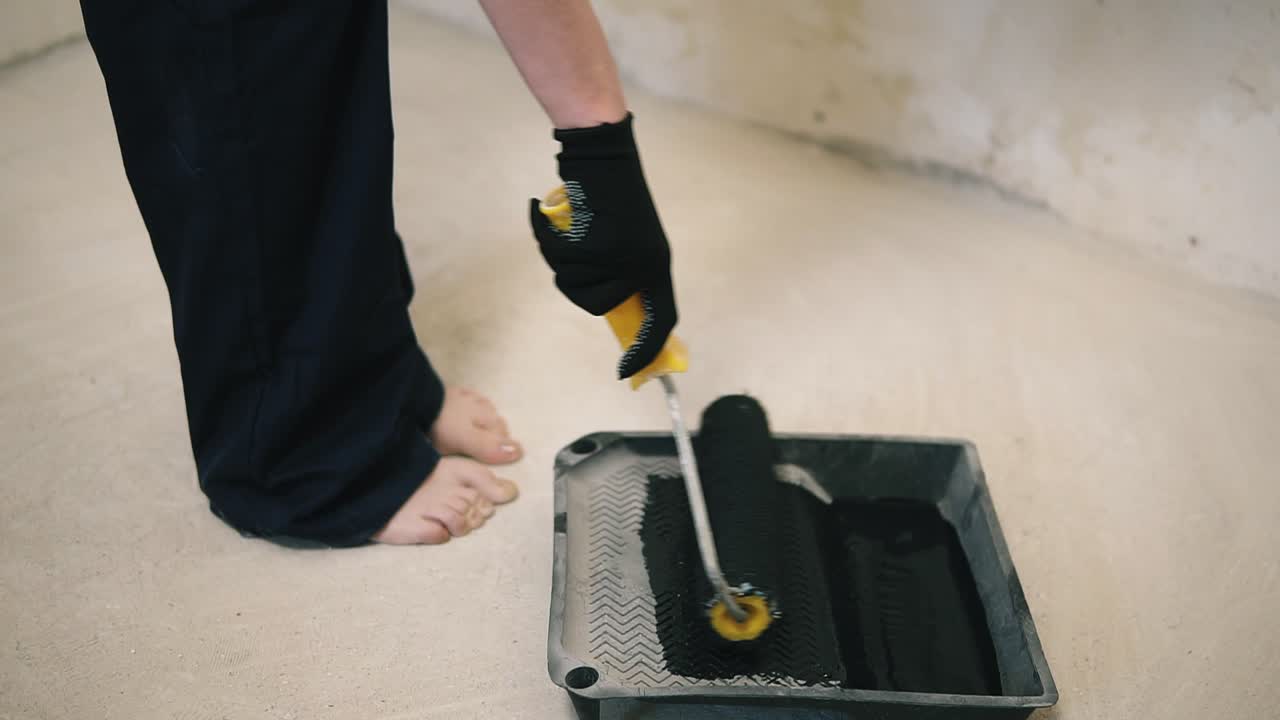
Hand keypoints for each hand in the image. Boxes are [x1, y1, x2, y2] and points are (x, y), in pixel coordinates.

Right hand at [529, 113, 677, 379]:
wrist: (600, 151)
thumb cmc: (607, 194)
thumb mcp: (628, 237)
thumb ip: (623, 272)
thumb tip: (610, 306)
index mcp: (656, 264)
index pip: (661, 319)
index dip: (646, 348)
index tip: (629, 369)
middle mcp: (645, 263)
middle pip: (600, 305)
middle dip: (577, 283)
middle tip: (571, 252)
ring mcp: (623, 253)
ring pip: (576, 284)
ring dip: (561, 258)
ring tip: (567, 229)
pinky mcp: (599, 241)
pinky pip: (562, 259)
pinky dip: (548, 239)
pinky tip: (548, 215)